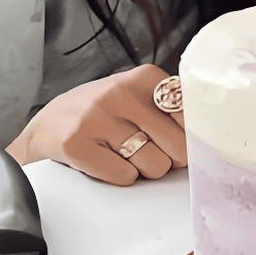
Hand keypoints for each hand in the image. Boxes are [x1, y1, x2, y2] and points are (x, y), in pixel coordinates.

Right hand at [6, 64, 185, 185]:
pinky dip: (120, 176)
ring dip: (143, 169)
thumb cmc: (105, 112)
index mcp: (145, 76)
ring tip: (124, 154)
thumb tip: (206, 140)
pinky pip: (124, 177)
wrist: (50, 124)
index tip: (179, 142)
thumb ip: (171, 109)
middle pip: (178, 147)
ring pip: (154, 166)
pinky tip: (106, 160)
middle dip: (169, 158)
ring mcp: (97, 117)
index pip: (191, 116)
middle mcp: (121, 92)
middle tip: (150, 152)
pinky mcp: (77, 144)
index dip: (189, 137)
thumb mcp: (138, 96)